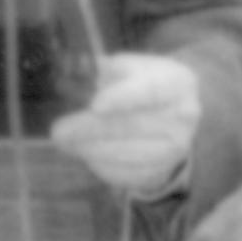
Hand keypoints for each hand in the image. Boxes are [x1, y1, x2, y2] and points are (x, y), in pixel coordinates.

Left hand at [51, 53, 199, 196]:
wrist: (172, 115)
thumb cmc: (142, 83)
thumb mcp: (131, 67)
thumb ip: (107, 71)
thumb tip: (80, 77)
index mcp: (178, 83)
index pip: (150, 91)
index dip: (122, 98)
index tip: (94, 104)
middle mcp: (184, 117)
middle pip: (132, 126)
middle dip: (90, 129)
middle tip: (58, 131)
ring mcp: (175, 149)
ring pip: (126, 154)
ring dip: (90, 149)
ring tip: (64, 142)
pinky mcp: (161, 172)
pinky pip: (126, 173)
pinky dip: (100, 165)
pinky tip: (83, 153)